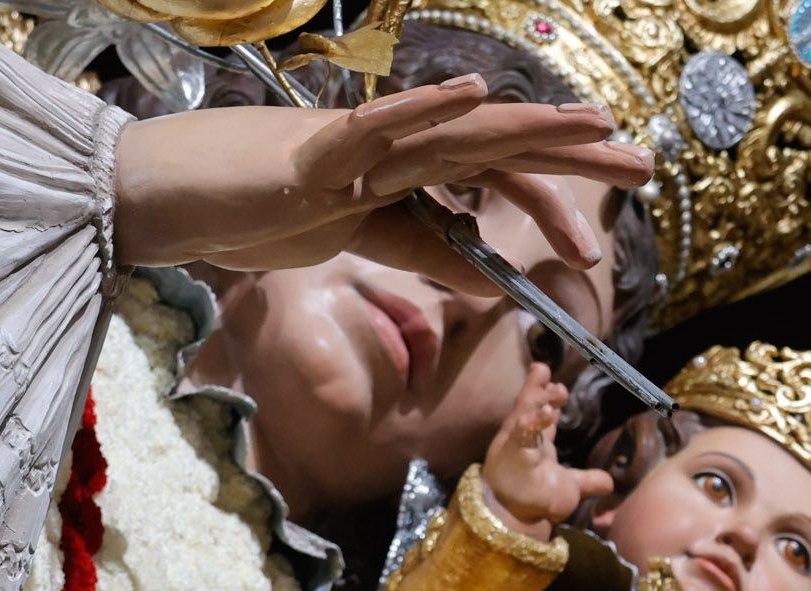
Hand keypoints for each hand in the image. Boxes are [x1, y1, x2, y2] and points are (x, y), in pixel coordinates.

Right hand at [114, 78, 654, 285]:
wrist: (169, 197)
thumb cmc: (252, 212)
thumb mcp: (355, 241)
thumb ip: (421, 248)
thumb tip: (489, 275)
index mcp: (402, 172)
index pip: (492, 182)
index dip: (546, 205)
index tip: (592, 244)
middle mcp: (390, 148)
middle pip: (496, 148)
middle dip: (570, 157)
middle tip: (641, 167)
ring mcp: (354, 145)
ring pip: (452, 130)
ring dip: (524, 126)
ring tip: (589, 123)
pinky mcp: (312, 153)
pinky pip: (376, 128)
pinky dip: (423, 111)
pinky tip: (475, 96)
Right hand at [480, 362, 612, 536]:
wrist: (518, 521)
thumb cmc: (535, 501)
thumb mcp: (568, 488)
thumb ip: (587, 481)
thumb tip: (610, 484)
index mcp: (533, 443)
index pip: (539, 414)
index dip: (548, 398)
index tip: (559, 386)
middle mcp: (521, 440)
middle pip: (528, 408)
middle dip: (536, 389)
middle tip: (544, 369)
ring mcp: (514, 447)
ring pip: (522, 417)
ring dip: (535, 400)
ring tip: (550, 386)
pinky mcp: (512, 458)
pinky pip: (520, 436)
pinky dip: (532, 423)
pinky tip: (545, 412)